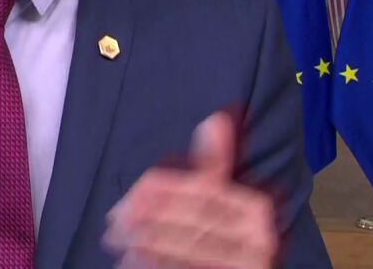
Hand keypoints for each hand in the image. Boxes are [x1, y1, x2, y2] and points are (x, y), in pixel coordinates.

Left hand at [103, 112, 277, 268]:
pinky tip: (130, 261)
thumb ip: (219, 162)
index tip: (131, 195)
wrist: (247, 268)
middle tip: (113, 221)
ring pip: (185, 248)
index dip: (162, 190)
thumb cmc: (236, 230)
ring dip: (145, 244)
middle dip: (146, 218)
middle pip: (190, 219)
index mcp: (257, 207)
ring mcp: (247, 263)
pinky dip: (154, 265)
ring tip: (116, 241)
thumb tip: (216, 119)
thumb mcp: (229, 195)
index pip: (202, 190)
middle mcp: (259, 236)